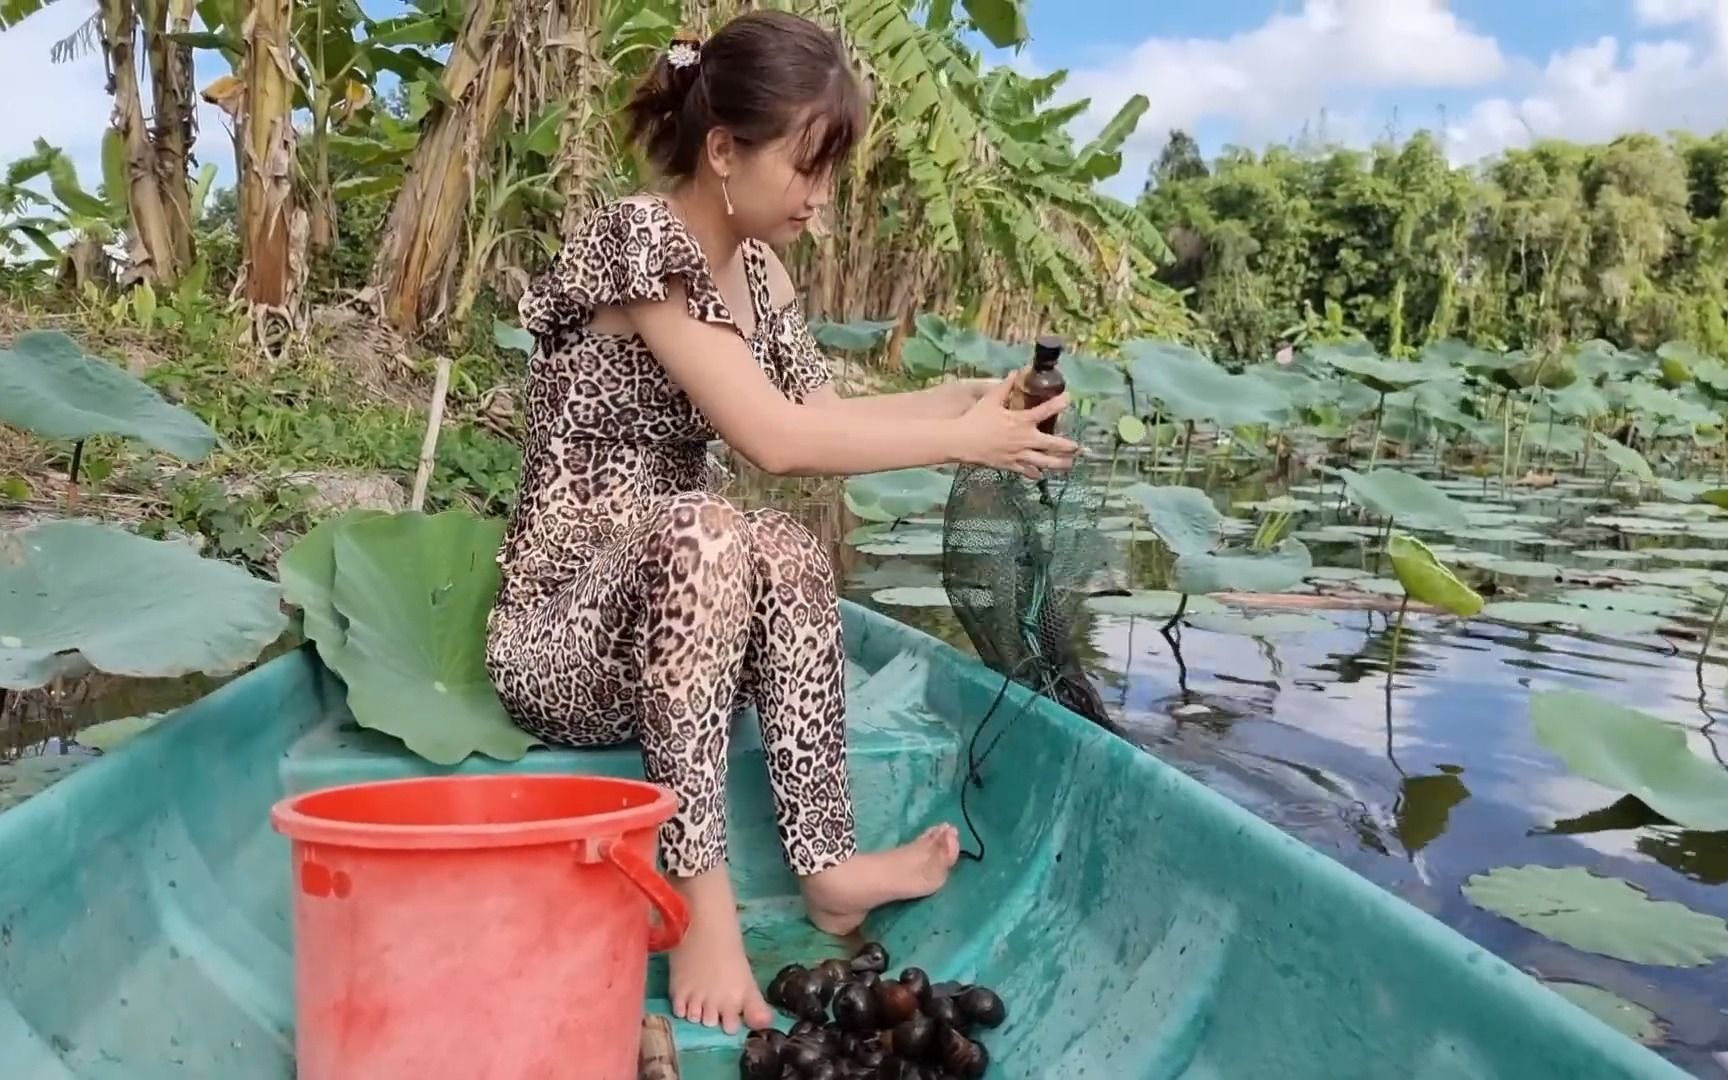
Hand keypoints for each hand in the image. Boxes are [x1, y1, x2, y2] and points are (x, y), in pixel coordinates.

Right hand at [952, 375, 1079, 478]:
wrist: (961, 441)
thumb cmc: (975, 419)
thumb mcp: (991, 400)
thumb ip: (1005, 386)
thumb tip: (1015, 372)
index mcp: (1021, 421)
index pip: (1046, 410)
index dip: (1060, 403)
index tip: (1069, 398)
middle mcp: (1025, 439)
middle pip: (1053, 445)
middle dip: (1069, 446)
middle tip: (1080, 448)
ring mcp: (1018, 455)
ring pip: (1044, 462)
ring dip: (1059, 464)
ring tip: (1070, 465)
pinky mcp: (1010, 465)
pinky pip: (1026, 471)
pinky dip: (1035, 474)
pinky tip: (1041, 475)